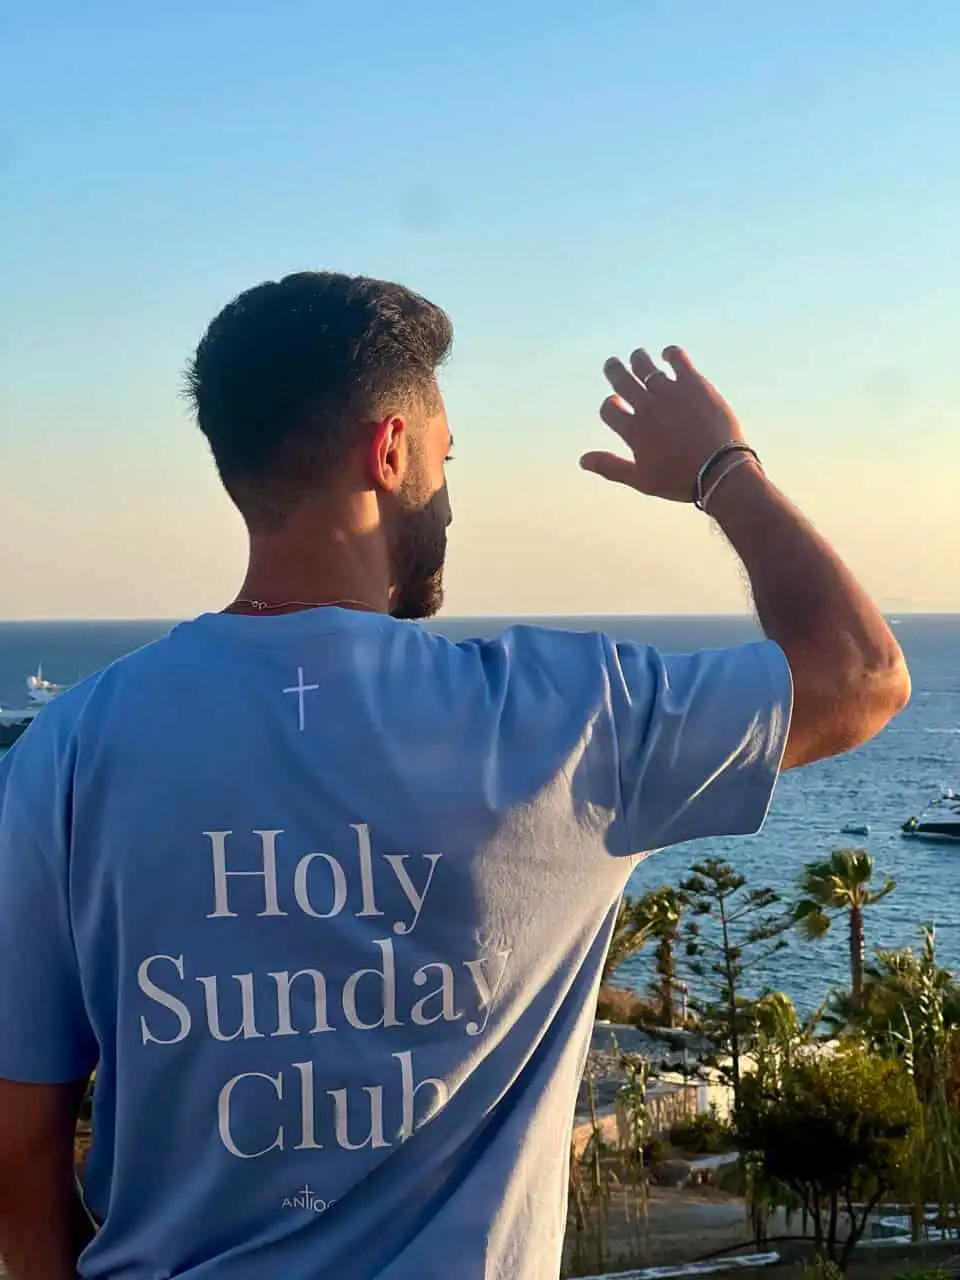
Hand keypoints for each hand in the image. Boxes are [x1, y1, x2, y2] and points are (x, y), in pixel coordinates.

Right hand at [580, 346, 743, 501]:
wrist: (720, 469)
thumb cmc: (681, 480)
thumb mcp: (641, 480)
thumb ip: (611, 467)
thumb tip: (582, 460)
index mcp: (633, 430)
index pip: (609, 408)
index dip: (609, 404)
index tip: (615, 403)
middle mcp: (647, 407)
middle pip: (622, 380)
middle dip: (614, 371)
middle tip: (612, 364)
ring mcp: (670, 392)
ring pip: (646, 367)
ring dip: (638, 360)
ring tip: (637, 356)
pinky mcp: (693, 383)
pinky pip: (677, 358)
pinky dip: (670, 354)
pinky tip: (669, 355)